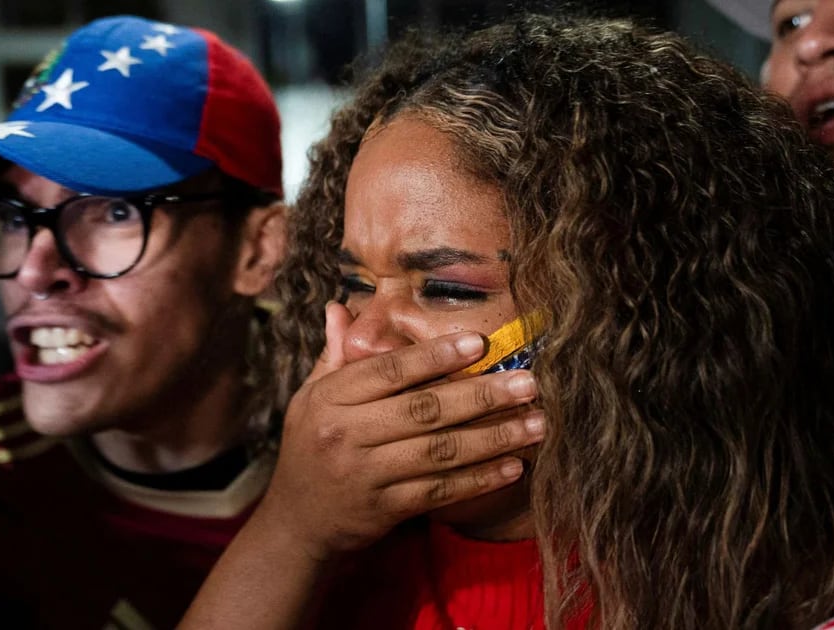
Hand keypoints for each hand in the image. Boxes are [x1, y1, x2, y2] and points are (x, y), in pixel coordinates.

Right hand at [259, 302, 543, 560]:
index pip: (388, 371)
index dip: (435, 356)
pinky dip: (480, 479)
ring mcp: (366, 475)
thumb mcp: (310, 398)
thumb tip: (340, 307)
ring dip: (494, 438)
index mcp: (329, 399)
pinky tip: (513, 466)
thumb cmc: (310, 448)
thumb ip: (333, 354)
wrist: (296, 522)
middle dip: (481, 396)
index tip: (479, 344)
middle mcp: (345, 435)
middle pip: (423, 410)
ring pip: (439, 452)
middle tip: (528, 383)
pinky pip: (440, 491)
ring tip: (537, 424)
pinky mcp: (385, 509)